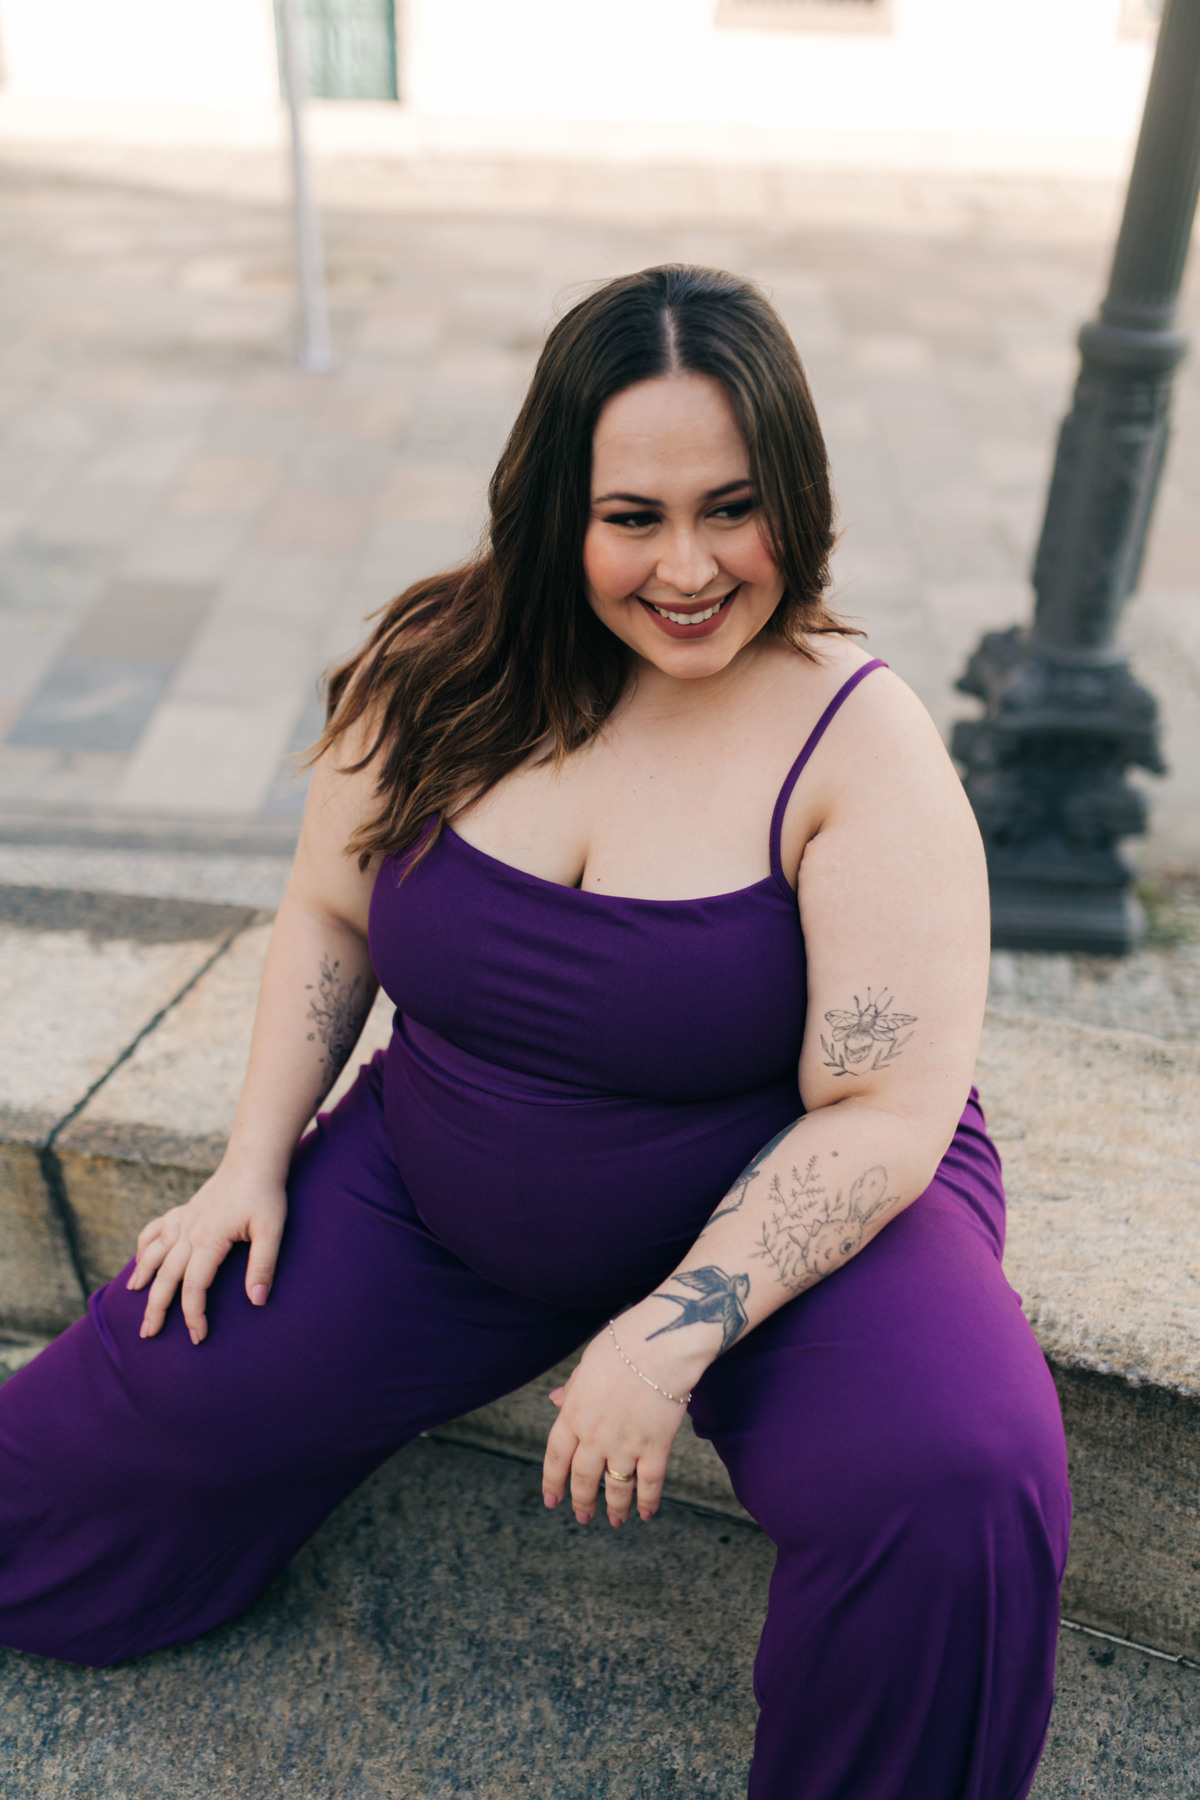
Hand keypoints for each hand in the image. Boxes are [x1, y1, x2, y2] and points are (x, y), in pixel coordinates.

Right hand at [126, 1162, 287, 1345]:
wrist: (254, 1160)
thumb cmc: (265, 1195)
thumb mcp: (272, 1230)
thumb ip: (263, 1265)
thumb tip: (257, 1300)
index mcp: (208, 1240)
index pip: (194, 1287)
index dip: (194, 1315)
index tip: (198, 1337)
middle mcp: (188, 1232)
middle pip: (165, 1277)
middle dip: (156, 1308)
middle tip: (148, 1334)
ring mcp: (183, 1221)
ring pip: (154, 1254)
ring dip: (143, 1278)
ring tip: (133, 1298)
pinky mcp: (184, 1211)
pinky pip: (155, 1230)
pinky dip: (144, 1247)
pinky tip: (140, 1260)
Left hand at [540, 1301, 707, 1528]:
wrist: (657, 1346)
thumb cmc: (622, 1346)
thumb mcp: (586, 1364)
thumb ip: (572, 1388)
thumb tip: (554, 1399)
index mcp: (573, 1414)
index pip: (556, 1457)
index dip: (553, 1482)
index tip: (552, 1500)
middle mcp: (595, 1437)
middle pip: (583, 1479)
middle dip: (582, 1501)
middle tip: (583, 1517)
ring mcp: (625, 1445)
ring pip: (616, 1488)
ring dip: (614, 1508)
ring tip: (614, 1521)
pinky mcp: (655, 1448)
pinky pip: (649, 1484)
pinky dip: (647, 1502)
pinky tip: (645, 1514)